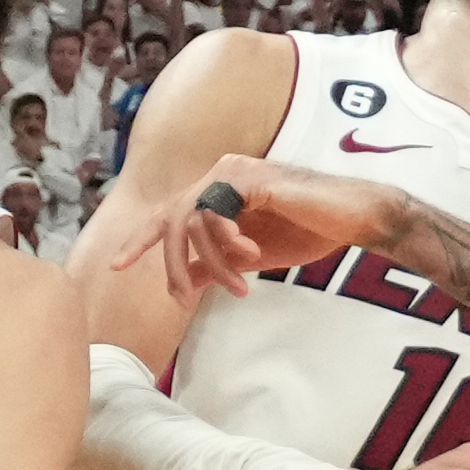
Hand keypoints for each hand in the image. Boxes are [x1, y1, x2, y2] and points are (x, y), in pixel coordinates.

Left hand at [114, 155, 408, 307]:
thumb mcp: (251, 256)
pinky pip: (216, 215)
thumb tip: (187, 281)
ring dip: (212, 263)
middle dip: (172, 264)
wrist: (353, 219)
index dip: (140, 240)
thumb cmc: (307, 232)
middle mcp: (220, 173)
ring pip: (192, 222)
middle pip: (171, 219)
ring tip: (238, 285)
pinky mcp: (251, 178)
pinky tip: (250, 256)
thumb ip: (217, 263)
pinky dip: (226, 243)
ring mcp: (233, 171)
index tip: (116, 266)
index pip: (168, 214)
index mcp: (218, 190)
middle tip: (182, 298)